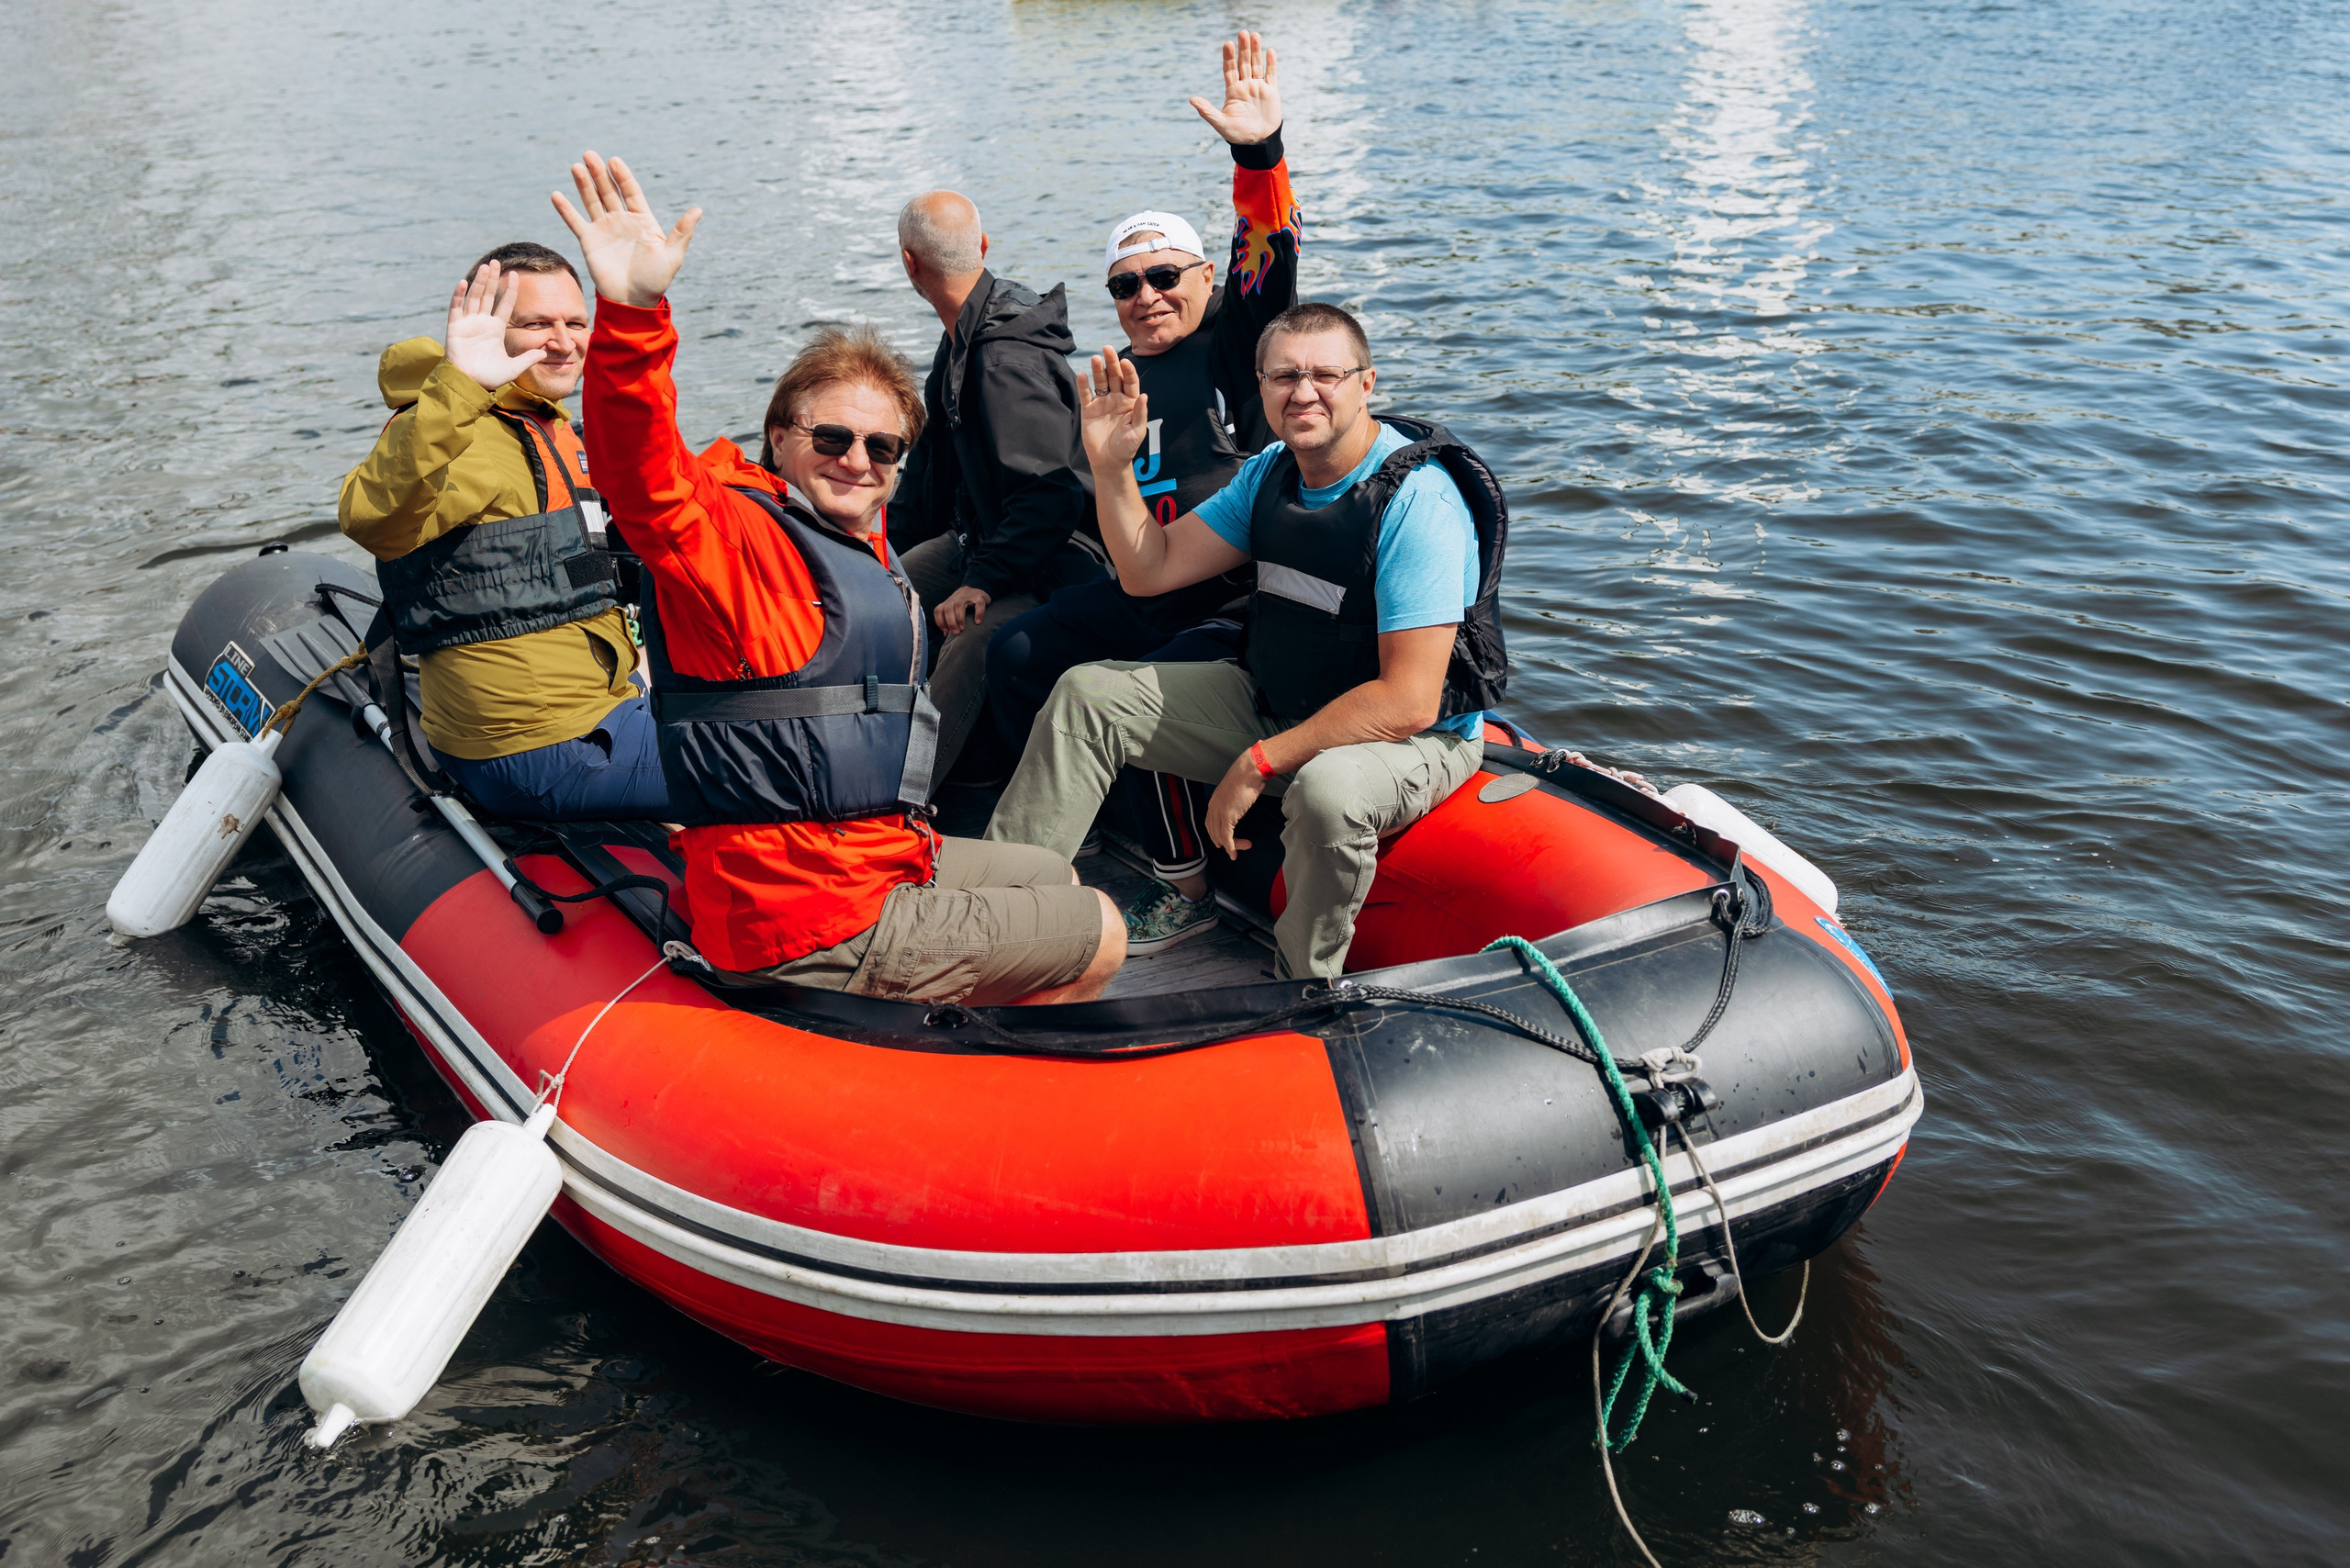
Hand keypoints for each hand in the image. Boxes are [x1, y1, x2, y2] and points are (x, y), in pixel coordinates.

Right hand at [442, 261, 544, 391]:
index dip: (510, 290)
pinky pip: (456, 308)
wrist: (470, 384)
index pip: (504, 304)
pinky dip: (459, 295)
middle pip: (488, 295)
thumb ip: (528, 358)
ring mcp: (468, 323)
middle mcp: (482, 322)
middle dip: (493, 279)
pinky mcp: (455, 327)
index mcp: (496, 329)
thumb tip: (545, 351)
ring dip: (479, 281)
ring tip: (485, 266)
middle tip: (496, 262)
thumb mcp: (514, 367)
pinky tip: (463, 282)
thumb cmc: (490, 377)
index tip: (516, 274)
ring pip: (474, 297)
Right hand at [550, 150, 701, 307]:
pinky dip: (566, 209)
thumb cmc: (656, 280)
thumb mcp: (672, 256)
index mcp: (642, 220)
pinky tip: (556, 195)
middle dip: (599, 173)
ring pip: (592, 201)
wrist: (634, 301)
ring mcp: (604, 229)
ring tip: (576, 167)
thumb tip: (698, 209)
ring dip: (583, 184)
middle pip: (609, 191)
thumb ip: (682, 232)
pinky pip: (575, 222)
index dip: (623, 176)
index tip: (614, 161)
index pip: (631, 191)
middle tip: (590, 154)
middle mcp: (622, 220)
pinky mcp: (589, 241)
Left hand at [933, 585, 991, 636]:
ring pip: (959, 604)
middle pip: (948, 608)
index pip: (939, 610)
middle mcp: (957, 596)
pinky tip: (978, 622)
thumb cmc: (969, 605)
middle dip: (950, 622)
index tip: (946, 631)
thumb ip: (951, 620)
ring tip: (963, 628)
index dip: (940, 621)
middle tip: (956, 632)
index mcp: (950, 601)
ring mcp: (968, 595)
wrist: (982, 591)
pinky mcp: (980, 596)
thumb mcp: (957, 610)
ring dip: (960, 618)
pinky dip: (978, 613)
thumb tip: (946, 634)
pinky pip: (979, 603)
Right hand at [1079, 348, 1149, 472]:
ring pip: (1100, 382)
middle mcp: (1116, 398)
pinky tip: (1082, 375)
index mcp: (1130, 402)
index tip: (1125, 362)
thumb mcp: (1137, 432)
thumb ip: (1140, 413)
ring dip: (1098, 370)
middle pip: (1114, 376)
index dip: (1128, 371)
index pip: (1130, 382)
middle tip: (1107, 348)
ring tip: (1096, 358)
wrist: (1109, 462)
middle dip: (1112, 363)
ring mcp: (1102, 403)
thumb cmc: (1126, 447)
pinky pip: (1085, 394)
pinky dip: (1083, 385)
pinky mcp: (1088, 410)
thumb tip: (1144, 395)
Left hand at [1189, 31, 1281, 144]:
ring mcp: (1258, 87)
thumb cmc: (1238, 136)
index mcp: (1232, 91)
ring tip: (1254, 35)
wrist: (1259, 143)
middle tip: (1242, 32)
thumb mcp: (1221, 124)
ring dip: (1256, 51)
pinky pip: (1271, 75)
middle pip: (1243, 63)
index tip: (1228, 44)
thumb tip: (1192, 100)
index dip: (1229, 57)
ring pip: (1257, 65)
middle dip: (1243, 49)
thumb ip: (1208, 111)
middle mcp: (1245, 86)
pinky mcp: (1271, 92)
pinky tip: (1270, 51)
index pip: (1229, 70)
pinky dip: (1271, 63)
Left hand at [1205, 748, 1267, 858]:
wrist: (1248, 771)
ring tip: (1238, 851)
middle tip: (1231, 850)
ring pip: (1221, 836)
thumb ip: (1237, 803)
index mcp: (1214, 802)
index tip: (1220, 842)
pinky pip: (1227, 836)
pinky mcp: (1228, 816)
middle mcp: (1213, 808)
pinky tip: (1234, 852)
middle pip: (1214, 831)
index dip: (1214, 834)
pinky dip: (1230, 846)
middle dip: (1222, 842)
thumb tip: (1243, 809)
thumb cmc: (1247, 778)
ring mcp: (1219, 812)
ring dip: (1230, 846)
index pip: (1210, 823)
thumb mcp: (1238, 793)